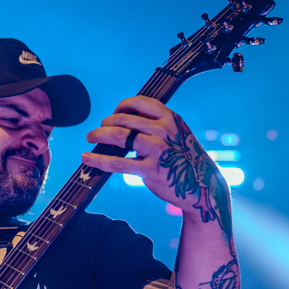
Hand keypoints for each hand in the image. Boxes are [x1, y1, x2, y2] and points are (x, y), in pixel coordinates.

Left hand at [81, 96, 228, 227]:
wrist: (201, 186)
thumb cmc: (184, 158)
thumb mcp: (176, 133)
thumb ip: (156, 125)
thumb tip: (124, 121)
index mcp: (170, 118)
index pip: (139, 102)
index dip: (121, 106)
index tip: (113, 114)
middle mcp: (163, 130)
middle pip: (123, 119)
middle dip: (105, 123)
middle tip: (96, 131)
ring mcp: (157, 149)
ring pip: (118, 136)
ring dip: (98, 136)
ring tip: (90, 139)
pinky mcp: (150, 170)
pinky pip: (117, 162)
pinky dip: (98, 160)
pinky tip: (87, 159)